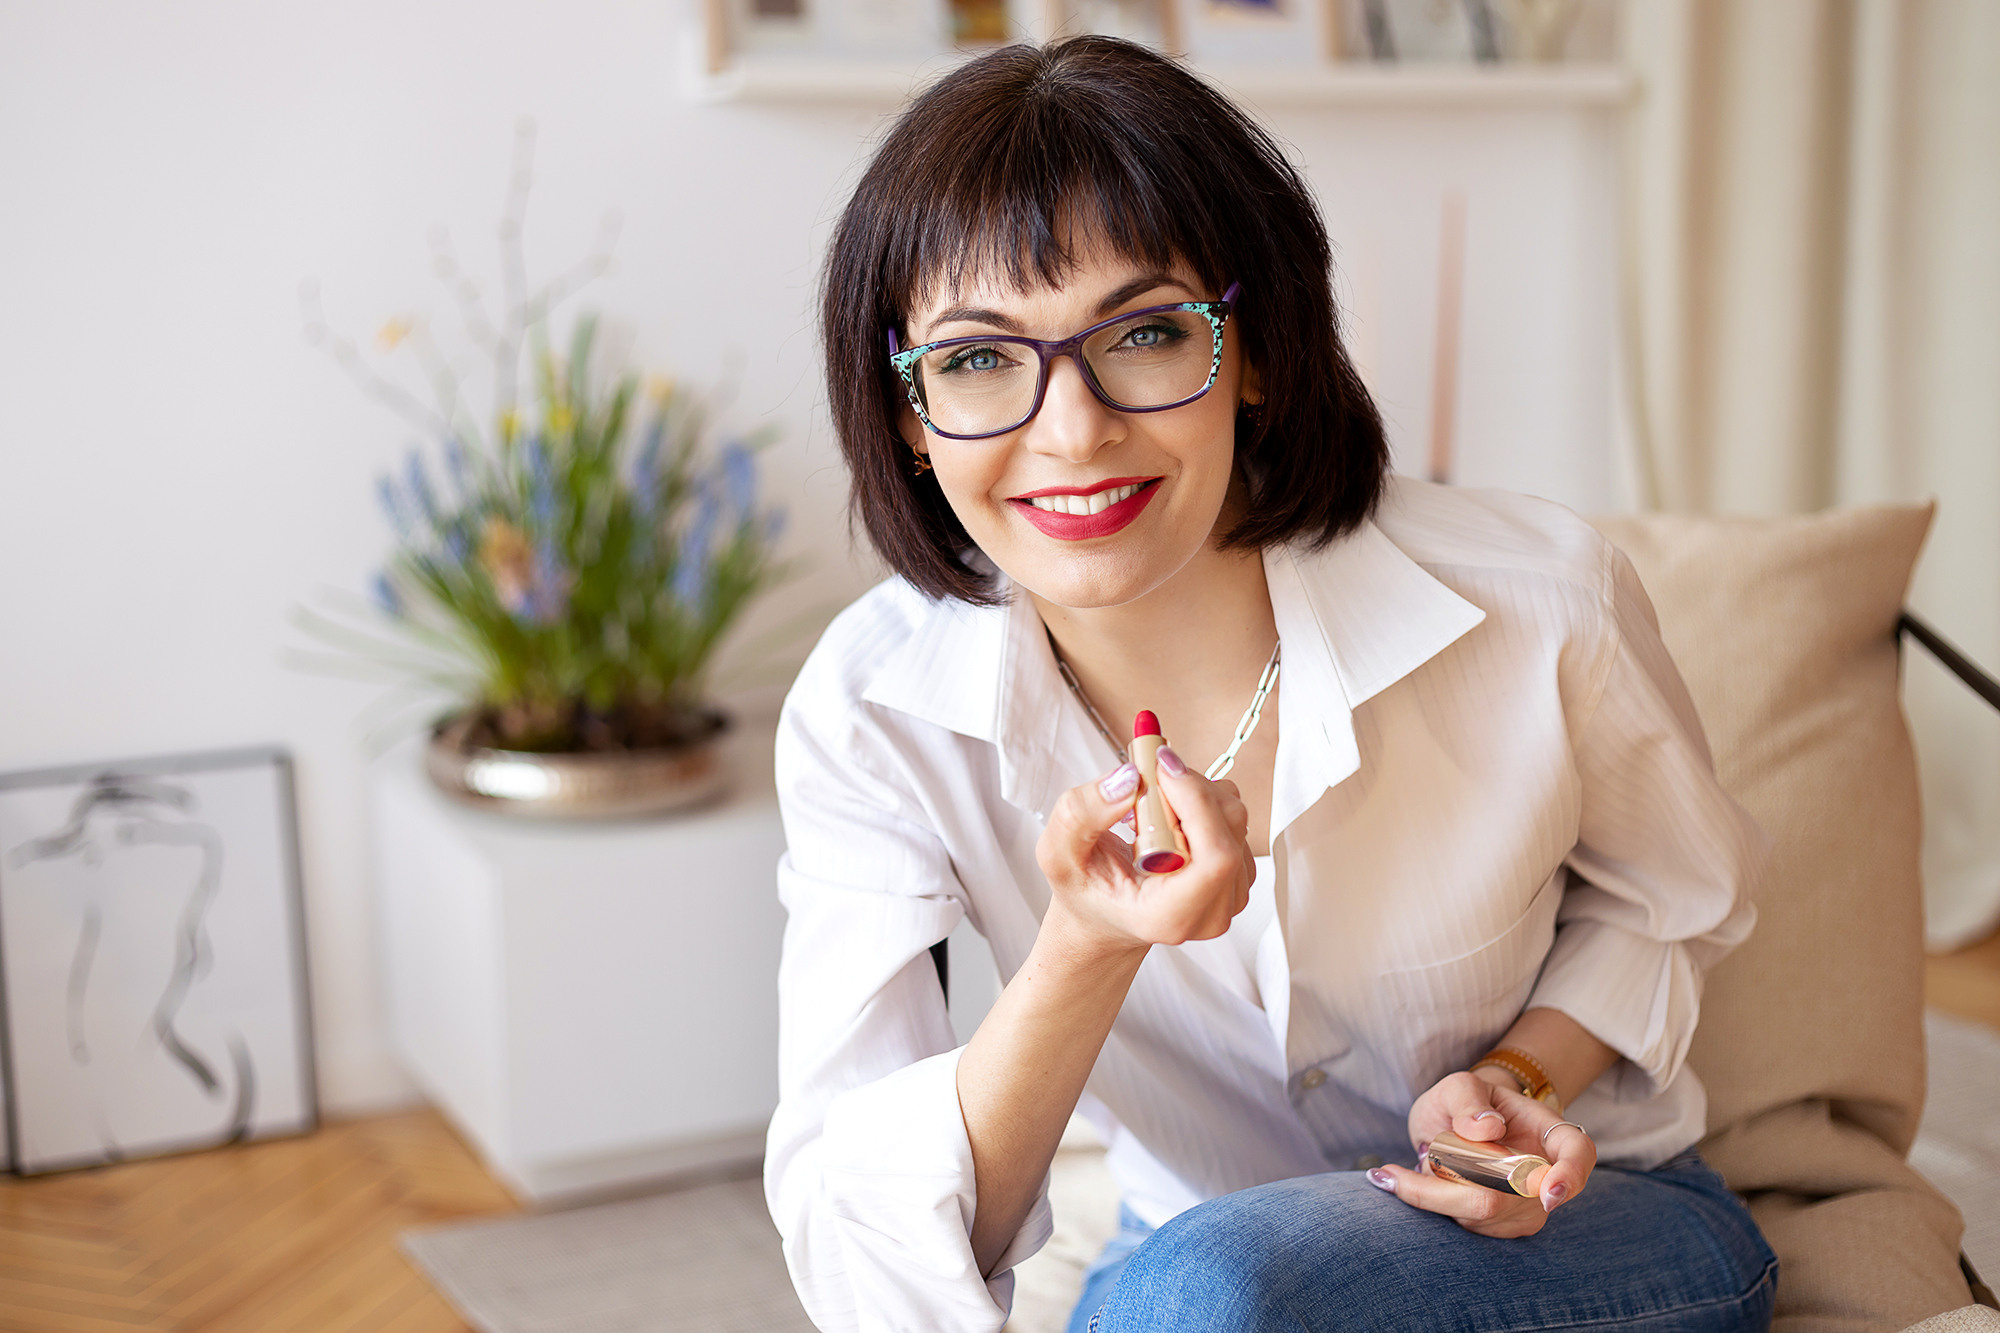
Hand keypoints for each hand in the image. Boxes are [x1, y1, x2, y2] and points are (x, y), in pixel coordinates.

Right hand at [1036, 751, 1254, 956]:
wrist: (1105, 916)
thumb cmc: (1087, 890)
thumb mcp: (1059, 853)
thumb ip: (1082, 814)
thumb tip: (1129, 778)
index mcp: (1169, 916)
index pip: (1215, 858)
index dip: (1196, 801)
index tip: (1160, 766)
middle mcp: (1209, 913)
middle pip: (1227, 827)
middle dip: (1187, 785)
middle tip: (1146, 777)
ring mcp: (1229, 897)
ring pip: (1233, 816)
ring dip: (1193, 792)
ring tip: (1151, 807)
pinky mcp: (1237, 876)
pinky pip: (1233, 819)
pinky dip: (1202, 802)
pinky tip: (1169, 818)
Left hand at [1367, 1070, 1596, 1237]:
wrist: (1453, 1129)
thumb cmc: (1464, 1102)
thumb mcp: (1458, 1086)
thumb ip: (1467, 1098)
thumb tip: (1487, 1127)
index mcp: (1549, 1131)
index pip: (1578, 1154)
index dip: (1570, 1176)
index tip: (1549, 1194)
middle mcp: (1547, 1175)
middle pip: (1507, 1196)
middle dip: (1453, 1179)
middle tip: (1417, 1155)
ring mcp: (1529, 1207)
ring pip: (1481, 1214)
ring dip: (1439, 1190)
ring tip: (1430, 1160)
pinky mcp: (1506, 1227)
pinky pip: (1467, 1223)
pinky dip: (1437, 1203)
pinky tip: (1429, 1179)